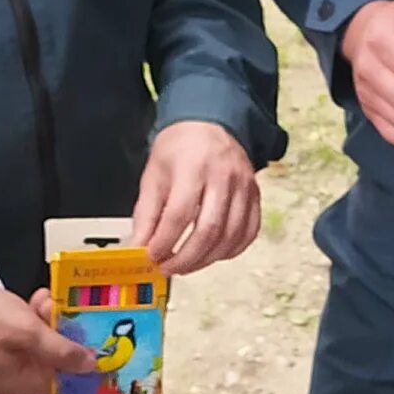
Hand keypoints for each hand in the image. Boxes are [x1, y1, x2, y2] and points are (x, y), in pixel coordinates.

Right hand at [0, 278, 94, 393]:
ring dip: (50, 318)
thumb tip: (91, 366)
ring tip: (44, 299)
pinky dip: (36, 314)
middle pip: (56, 358)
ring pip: (46, 340)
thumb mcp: (27, 332)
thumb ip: (61, 350)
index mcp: (19, 383)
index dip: (82, 361)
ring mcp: (9, 356)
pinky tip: (36, 297)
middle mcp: (15, 375)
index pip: (63, 380)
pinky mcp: (4, 337)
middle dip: (63, 332)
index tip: (102, 342)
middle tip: (66, 310)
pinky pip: (30, 330)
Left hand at [134, 121, 260, 274]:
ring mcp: (244, 187)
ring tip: (186, 264)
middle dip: (186, 258)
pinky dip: (230, 251)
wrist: (209, 125)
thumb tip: (137, 246)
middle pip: (209, 230)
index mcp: (193, 167)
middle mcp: (223, 177)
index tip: (151, 256)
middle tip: (167, 267)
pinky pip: (248, 233)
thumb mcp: (154, 175)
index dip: (164, 241)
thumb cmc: (180, 148)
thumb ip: (146, 214)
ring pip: (230, 237)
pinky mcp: (255, 196)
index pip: (179, 214)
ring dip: (206, 259)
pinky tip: (212, 254)